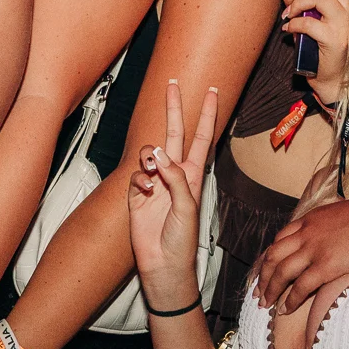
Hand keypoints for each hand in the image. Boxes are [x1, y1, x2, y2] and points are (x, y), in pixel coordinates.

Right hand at [129, 80, 217, 305]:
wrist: (164, 265)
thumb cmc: (183, 240)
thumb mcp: (187, 206)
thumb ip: (175, 177)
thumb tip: (159, 152)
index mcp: (194, 175)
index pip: (202, 137)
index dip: (207, 114)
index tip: (212, 90)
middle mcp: (175, 174)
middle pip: (174, 133)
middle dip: (173, 109)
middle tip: (172, 83)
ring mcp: (155, 183)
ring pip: (149, 153)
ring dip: (150, 157)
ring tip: (153, 172)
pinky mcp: (136, 195)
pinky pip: (136, 175)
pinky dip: (140, 180)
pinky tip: (146, 193)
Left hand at [255, 194, 348, 314]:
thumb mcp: (343, 215)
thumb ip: (331, 226)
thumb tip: (333, 236)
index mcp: (310, 219)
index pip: (280, 239)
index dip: (270, 256)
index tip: (266, 269)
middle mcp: (306, 233)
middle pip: (273, 255)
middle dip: (263, 275)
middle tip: (258, 291)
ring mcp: (313, 250)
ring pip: (281, 272)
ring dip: (270, 290)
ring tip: (265, 304)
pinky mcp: (324, 266)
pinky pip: (299, 286)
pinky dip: (289, 300)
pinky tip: (284, 310)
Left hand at [279, 0, 348, 95]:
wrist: (330, 82)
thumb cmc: (317, 52)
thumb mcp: (304, 23)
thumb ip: (296, 2)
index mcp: (340, 2)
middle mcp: (346, 9)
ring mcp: (343, 23)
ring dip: (298, 2)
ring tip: (287, 15)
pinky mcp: (334, 39)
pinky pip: (309, 23)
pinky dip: (294, 24)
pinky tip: (288, 30)